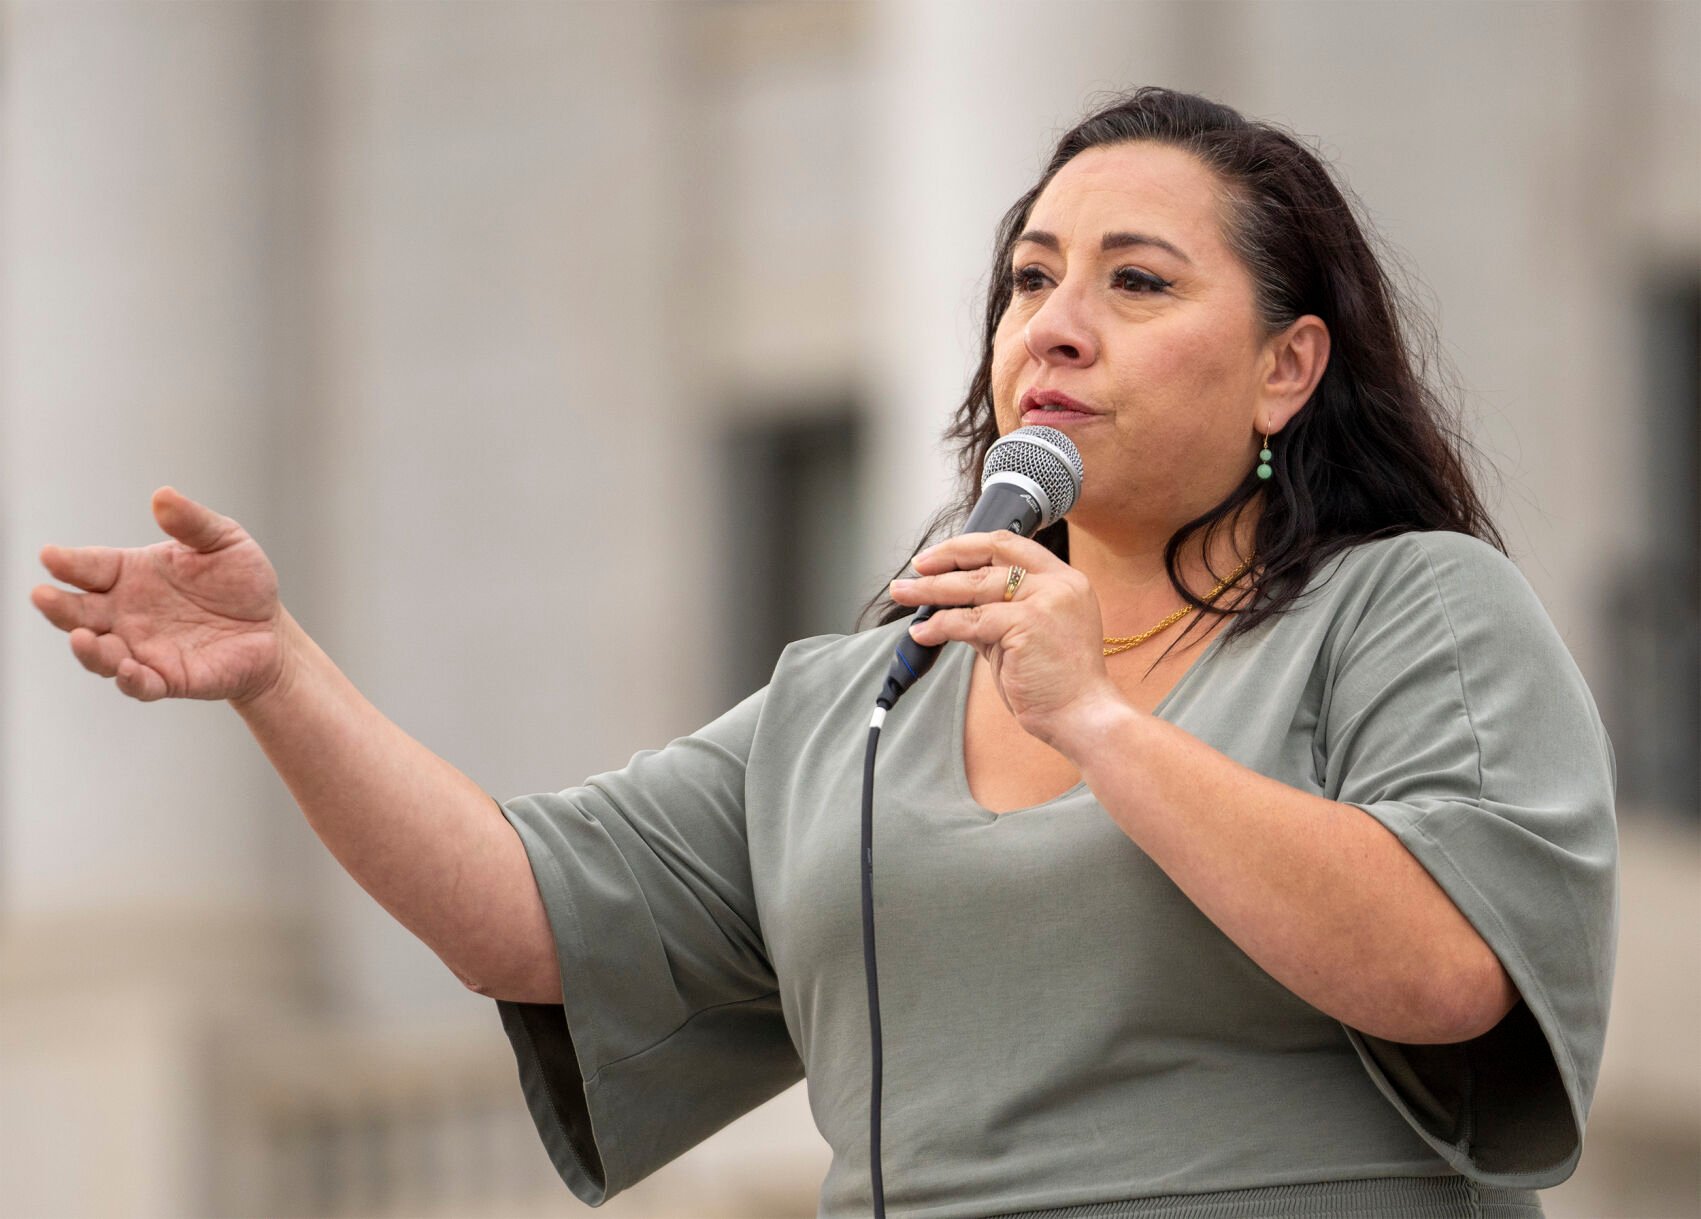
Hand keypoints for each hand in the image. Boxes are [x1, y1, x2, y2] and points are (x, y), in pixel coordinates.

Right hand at [30, 487, 289, 703]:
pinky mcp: (168, 678)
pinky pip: (140, 684)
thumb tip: (163, 496)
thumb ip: (192, 522)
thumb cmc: (240, 582)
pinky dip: (130, 680)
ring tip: (81, 637)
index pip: (89, 567)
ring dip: (88, 649)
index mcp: (130, 574)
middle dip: (57, 606)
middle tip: (42, 596)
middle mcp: (126, 613)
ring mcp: (142, 648)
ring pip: (101, 653)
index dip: (67, 562)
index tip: (50, 556)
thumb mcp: (224, 541)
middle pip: (78, 612)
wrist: (270, 630)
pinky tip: (128, 670)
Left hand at [889, 530, 1125, 752]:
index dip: (968, 546)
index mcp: (1063, 580)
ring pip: (973, 585)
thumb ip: (996, 614)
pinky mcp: (1027, 624)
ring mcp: (1044, 600)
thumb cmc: (1056, 683)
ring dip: (931, 590)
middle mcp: (1057, 583)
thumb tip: (953, 606)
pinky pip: (970, 620)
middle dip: (944, 561)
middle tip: (913, 570)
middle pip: (989, 557)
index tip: (937, 557)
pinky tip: (923, 632)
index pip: (1009, 544)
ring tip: (903, 594)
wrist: (1082, 716)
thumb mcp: (1026, 636)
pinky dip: (940, 625)